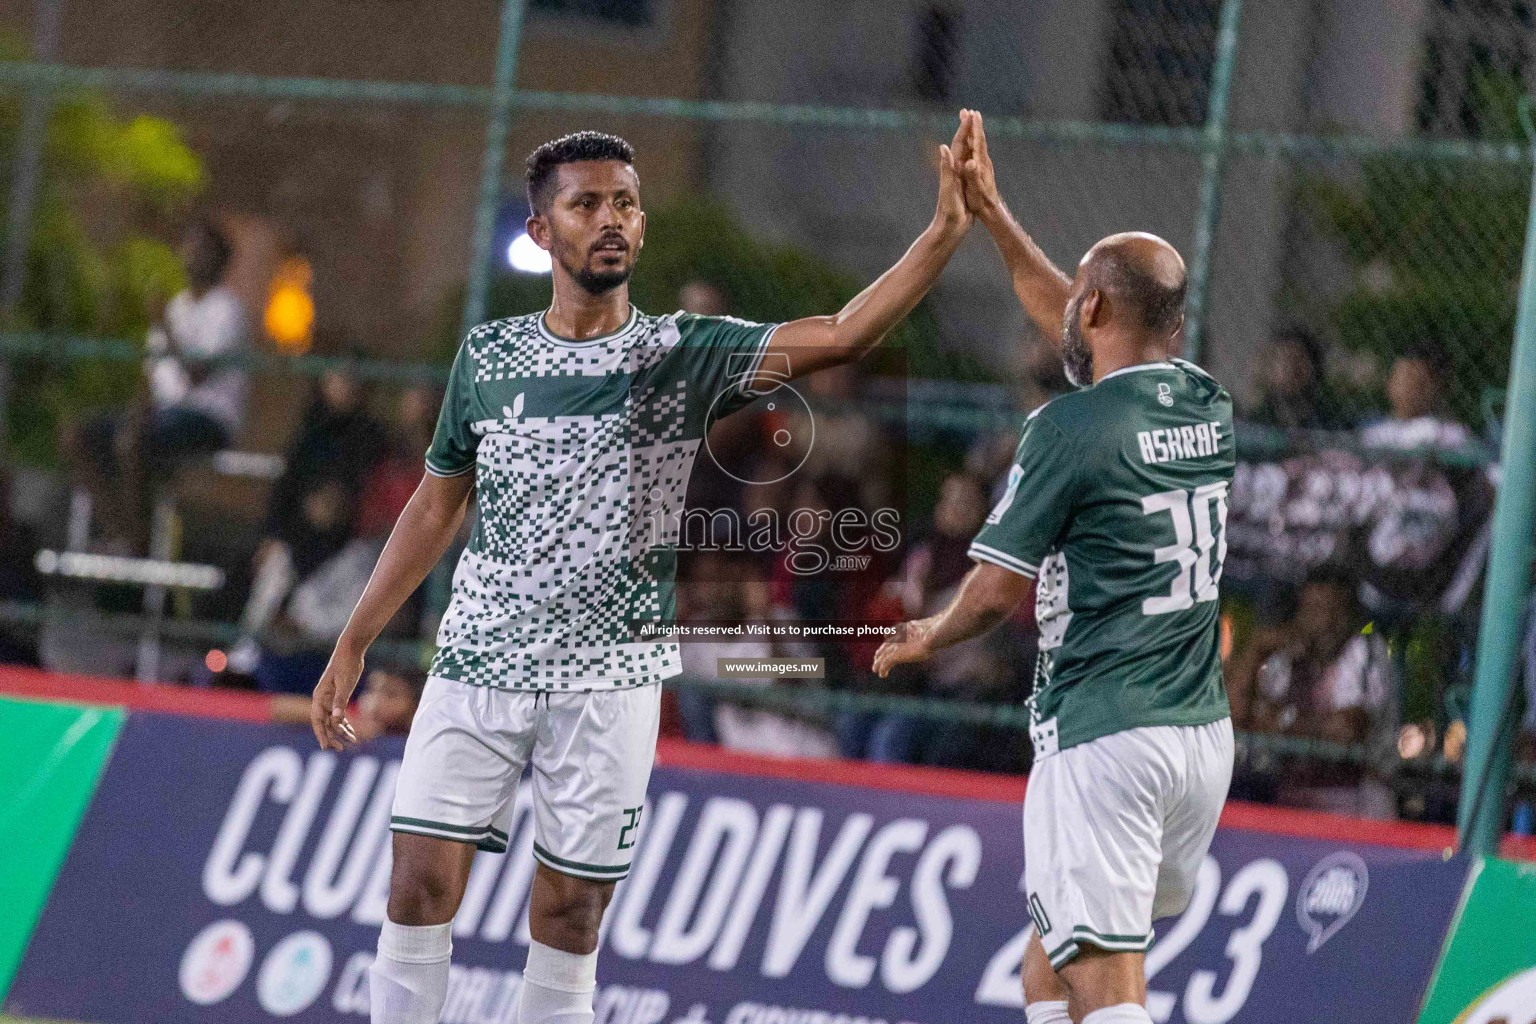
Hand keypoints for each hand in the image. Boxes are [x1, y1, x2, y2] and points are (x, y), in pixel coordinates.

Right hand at [311, 640, 362, 749]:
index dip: (321, 734)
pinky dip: (345, 722)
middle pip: (325, 723)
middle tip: (341, 748)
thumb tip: (337, 719)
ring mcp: (329, 698)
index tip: (326, 747)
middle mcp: (322, 699)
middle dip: (332, 736)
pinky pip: (339, 714)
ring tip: (352, 740)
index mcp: (320, 697)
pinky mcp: (338, 696)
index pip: (317, 720)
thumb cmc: (346, 665)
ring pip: (333, 719)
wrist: (350, 650)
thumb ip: (340, 701)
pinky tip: (352, 730)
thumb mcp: (344, 684)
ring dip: (341, 730)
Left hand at [872, 617, 936, 677]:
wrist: (932, 636)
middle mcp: (898, 638)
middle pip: (885, 646)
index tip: (886, 644)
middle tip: (877, 659)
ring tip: (876, 670)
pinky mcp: (895, 655)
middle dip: (880, 653)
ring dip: (878, 663)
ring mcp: (896, 646)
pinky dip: (882, 669)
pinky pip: (885, 664)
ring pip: (882, 656)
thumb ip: (934, 631)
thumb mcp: (935, 630)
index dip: (888, 640)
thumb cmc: (937, 633)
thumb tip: (945, 631)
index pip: (892, 634)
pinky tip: (882, 675)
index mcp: (905, 630)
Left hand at [932, 112, 973, 236]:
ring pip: (967, 155)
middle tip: (972, 113)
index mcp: (952, 169)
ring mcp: (960, 178)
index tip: (969, 113)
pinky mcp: (966, 187)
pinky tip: (978, 157)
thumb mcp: (948, 188)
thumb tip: (943, 147)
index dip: (964, 129)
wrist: (949, 228)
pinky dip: (975, 159)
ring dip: (971, 141)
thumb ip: (946, 168)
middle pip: (962, 146)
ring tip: (975, 130)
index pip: (958, 144)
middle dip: (967, 129)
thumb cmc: (948, 210)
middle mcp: (955, 171)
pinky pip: (972, 168)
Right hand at [958, 109, 1004, 222]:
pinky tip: (973, 143)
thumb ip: (973, 175)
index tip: (972, 113)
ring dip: (974, 132)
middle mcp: (983, 162)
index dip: (974, 127)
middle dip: (974, 125)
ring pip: (978, 144)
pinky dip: (974, 143)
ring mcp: (983, 166)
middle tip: (969, 111)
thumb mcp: (975, 189)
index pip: (977, 142)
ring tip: (970, 122)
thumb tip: (971, 162)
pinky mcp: (982, 170)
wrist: (991, 211)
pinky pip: (977, 152)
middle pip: (978, 139)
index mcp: (980, 164)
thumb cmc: (981, 202)